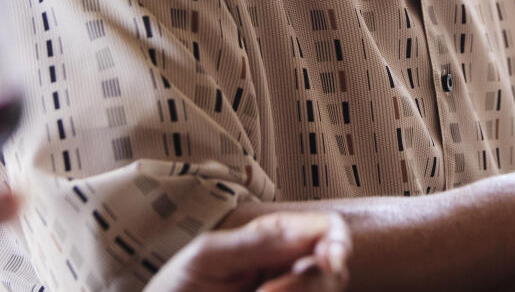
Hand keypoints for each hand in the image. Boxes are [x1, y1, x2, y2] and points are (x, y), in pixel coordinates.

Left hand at [146, 212, 350, 291]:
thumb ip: (255, 242)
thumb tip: (302, 231)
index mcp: (273, 239)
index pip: (326, 229)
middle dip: (310, 283)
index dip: (338, 241)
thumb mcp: (208, 256)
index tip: (330, 260)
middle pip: (332, 271)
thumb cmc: (176, 287)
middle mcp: (286, 268)